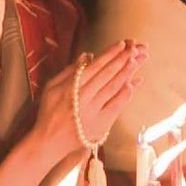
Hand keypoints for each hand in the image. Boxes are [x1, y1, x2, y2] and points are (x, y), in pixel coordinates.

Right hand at [31, 40, 146, 160]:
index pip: (95, 66)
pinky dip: (126, 94)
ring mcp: (94, 111)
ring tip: (138, 60)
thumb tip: (88, 55)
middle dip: (122, 60)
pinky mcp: (101, 124)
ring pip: (114, 88)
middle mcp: (83, 97)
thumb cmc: (49, 112)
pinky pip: (117, 106)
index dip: (110, 54)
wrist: (48, 142)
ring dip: (127, 73)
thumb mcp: (51, 88)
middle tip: (135, 48)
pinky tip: (134, 83)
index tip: (122, 44)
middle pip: (107, 75)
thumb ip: (69, 71)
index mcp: (71, 87)